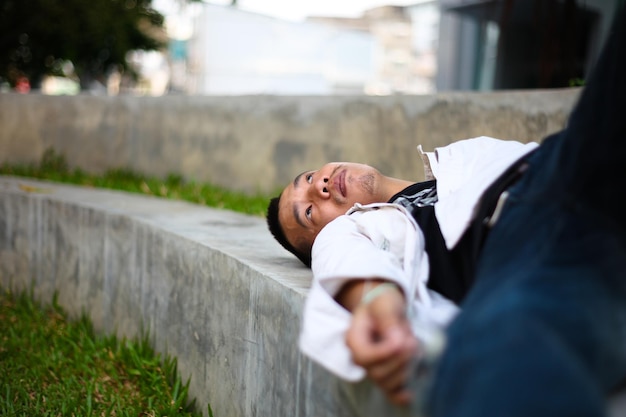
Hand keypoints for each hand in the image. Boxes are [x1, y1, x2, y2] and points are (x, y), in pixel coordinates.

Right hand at [345, 285, 418, 404]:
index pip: (364, 356)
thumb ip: (388, 318)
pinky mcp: (387, 375)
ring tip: (414, 346)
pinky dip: (400, 395)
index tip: (401, 341)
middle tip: (413, 341)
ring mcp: (374, 368)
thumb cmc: (382, 303)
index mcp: (354, 339)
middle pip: (377, 372)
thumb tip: (397, 339)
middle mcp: (361, 358)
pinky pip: (391, 392)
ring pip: (387, 383)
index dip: (383, 353)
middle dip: (400, 359)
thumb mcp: (384, 303)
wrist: (386, 307)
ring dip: (406, 368)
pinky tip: (410, 394)